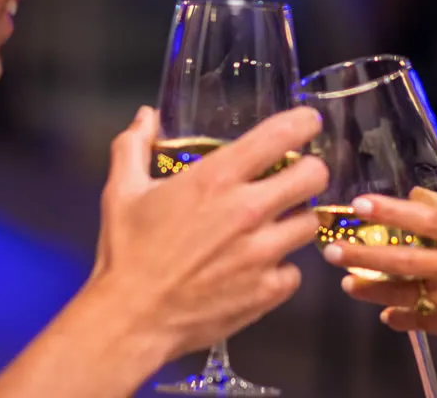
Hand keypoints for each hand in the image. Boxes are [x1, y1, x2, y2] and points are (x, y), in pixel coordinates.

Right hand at [86, 106, 328, 360]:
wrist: (131, 319)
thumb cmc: (126, 254)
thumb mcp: (122, 191)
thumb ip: (134, 146)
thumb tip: (145, 116)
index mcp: (217, 179)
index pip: (281, 135)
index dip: (303, 123)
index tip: (308, 122)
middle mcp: (248, 211)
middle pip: (314, 176)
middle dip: (310, 172)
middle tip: (297, 177)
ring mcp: (262, 253)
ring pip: (310, 223)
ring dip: (296, 219)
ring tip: (275, 225)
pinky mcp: (267, 290)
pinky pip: (294, 271)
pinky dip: (281, 268)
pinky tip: (259, 267)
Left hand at [325, 189, 436, 375]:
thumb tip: (414, 197)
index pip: (428, 218)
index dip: (392, 210)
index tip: (362, 203)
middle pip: (405, 258)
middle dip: (364, 254)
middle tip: (334, 249)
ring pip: (403, 293)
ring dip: (370, 289)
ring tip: (348, 282)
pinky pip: (416, 321)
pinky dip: (396, 316)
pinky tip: (383, 311)